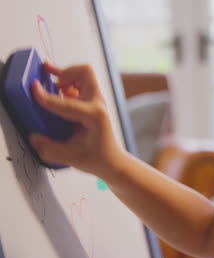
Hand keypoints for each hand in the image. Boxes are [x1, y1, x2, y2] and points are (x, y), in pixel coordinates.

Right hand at [29, 62, 123, 176]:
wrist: (111, 160)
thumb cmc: (97, 158)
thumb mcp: (71, 158)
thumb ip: (50, 149)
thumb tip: (34, 137)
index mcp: (95, 116)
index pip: (68, 103)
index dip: (48, 97)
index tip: (34, 89)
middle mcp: (98, 105)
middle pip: (85, 73)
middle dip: (64, 71)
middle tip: (46, 72)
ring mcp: (96, 101)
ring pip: (83, 75)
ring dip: (65, 76)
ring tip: (49, 82)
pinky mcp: (92, 102)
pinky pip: (79, 84)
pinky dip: (66, 84)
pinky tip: (56, 92)